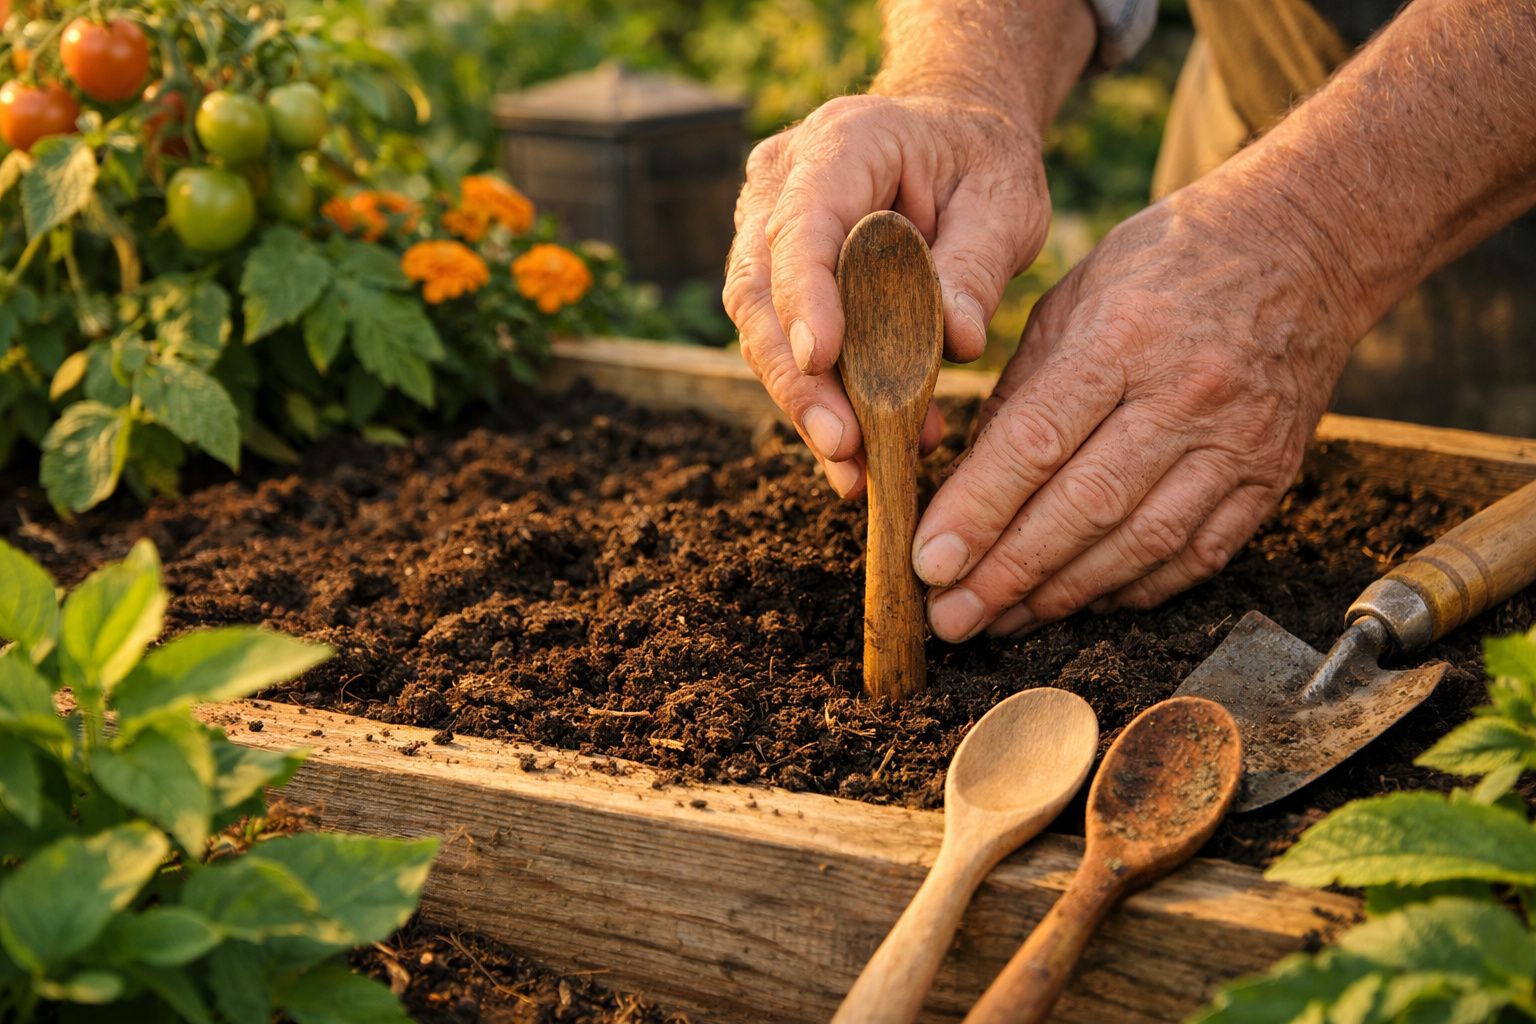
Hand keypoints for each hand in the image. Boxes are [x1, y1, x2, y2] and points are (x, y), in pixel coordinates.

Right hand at [723, 91, 1051, 496]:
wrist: (952, 139)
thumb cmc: (980, 161)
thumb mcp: (1006, 201)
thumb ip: (976, 266)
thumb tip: (959, 343)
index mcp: (841, 144)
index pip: (802, 225)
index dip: (805, 296)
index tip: (823, 359)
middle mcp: (782, 184)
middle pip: (759, 290)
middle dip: (797, 379)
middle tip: (843, 448)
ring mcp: (764, 230)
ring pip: (760, 329)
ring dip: (805, 404)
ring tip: (856, 467)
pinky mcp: (773, 277)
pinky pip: (783, 346)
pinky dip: (821, 400)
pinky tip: (861, 450)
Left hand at [913, 180, 1361, 639]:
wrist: (1305, 247)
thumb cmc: (1164, 267)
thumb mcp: (1073, 299)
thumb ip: (1019, 392)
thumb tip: (965, 488)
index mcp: (1123, 335)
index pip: (1037, 440)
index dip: (978, 510)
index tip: (929, 563)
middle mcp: (1188, 392)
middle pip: (1086, 506)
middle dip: (1008, 573)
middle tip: (951, 619)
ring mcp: (1239, 441)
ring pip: (1141, 543)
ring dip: (1064, 595)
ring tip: (1003, 622)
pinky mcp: (1272, 476)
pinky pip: (1197, 555)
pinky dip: (1133, 589)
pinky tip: (1082, 604)